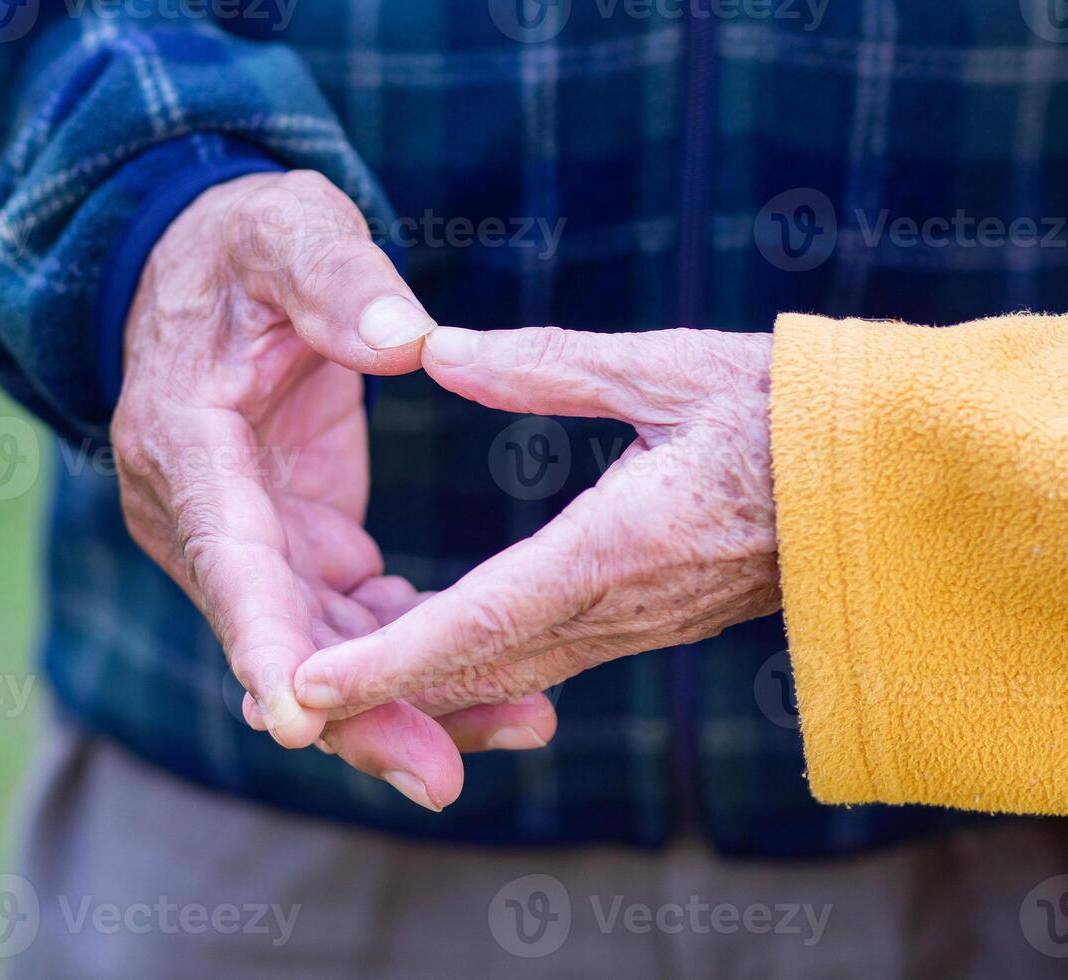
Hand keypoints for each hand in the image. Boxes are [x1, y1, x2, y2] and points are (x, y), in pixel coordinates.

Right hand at [111, 173, 555, 810]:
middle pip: (273, 635)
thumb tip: (411, 341)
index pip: (225, 557)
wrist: (203, 270)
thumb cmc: (245, 242)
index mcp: (186, 443)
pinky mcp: (288, 541)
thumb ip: (340, 282)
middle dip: (353, 709)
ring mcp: (242, 538)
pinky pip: (343, 619)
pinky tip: (489, 680)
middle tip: (444, 775)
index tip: (299, 722)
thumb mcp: (288, 232)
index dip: (262, 641)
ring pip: (313, 647)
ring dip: (396, 698)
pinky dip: (405, 653)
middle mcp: (200, 513)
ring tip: (509, 733)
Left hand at [293, 326, 781, 721]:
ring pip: (507, 673)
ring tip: (335, 694)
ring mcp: (638, 626)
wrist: (894, 483)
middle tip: (284, 706)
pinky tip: (427, 660)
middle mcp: (622, 608)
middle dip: (380, 694)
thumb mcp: (669, 367)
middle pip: (478, 667)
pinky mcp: (646, 622)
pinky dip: (472, 668)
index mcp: (619, 546)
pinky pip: (542, 659)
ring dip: (420, 689)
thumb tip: (437, 353)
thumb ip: (547, 366)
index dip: (387, 658)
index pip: (480, 616)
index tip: (307, 685)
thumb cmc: (791, 412)